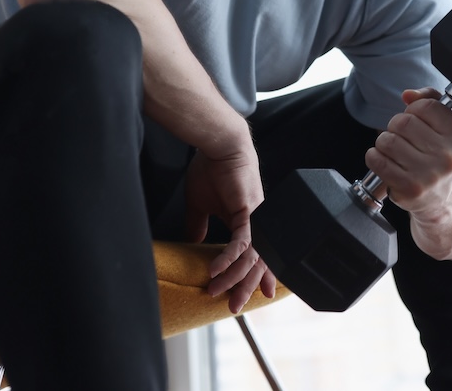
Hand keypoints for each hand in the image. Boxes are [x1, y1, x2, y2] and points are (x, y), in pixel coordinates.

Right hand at [184, 140, 277, 312]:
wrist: (220, 144)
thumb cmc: (211, 169)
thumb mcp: (201, 205)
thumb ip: (198, 225)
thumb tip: (193, 244)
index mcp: (248, 222)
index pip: (256, 255)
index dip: (257, 276)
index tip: (255, 297)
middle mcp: (258, 223)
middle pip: (258, 262)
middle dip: (246, 287)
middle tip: (233, 308)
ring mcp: (256, 217)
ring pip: (253, 256)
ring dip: (236, 277)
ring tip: (219, 292)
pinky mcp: (249, 211)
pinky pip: (243, 241)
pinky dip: (230, 258)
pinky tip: (217, 270)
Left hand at [365, 88, 451, 222]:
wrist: (448, 203)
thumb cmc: (444, 160)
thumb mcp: (449, 129)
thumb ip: (431, 102)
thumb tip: (408, 95)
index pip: (426, 106)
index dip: (415, 109)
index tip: (417, 120)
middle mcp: (448, 157)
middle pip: (403, 121)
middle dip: (397, 125)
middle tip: (404, 137)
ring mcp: (428, 176)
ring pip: (387, 140)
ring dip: (385, 142)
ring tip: (396, 150)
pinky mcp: (409, 190)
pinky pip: (377, 160)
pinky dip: (375, 157)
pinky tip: (387, 162)